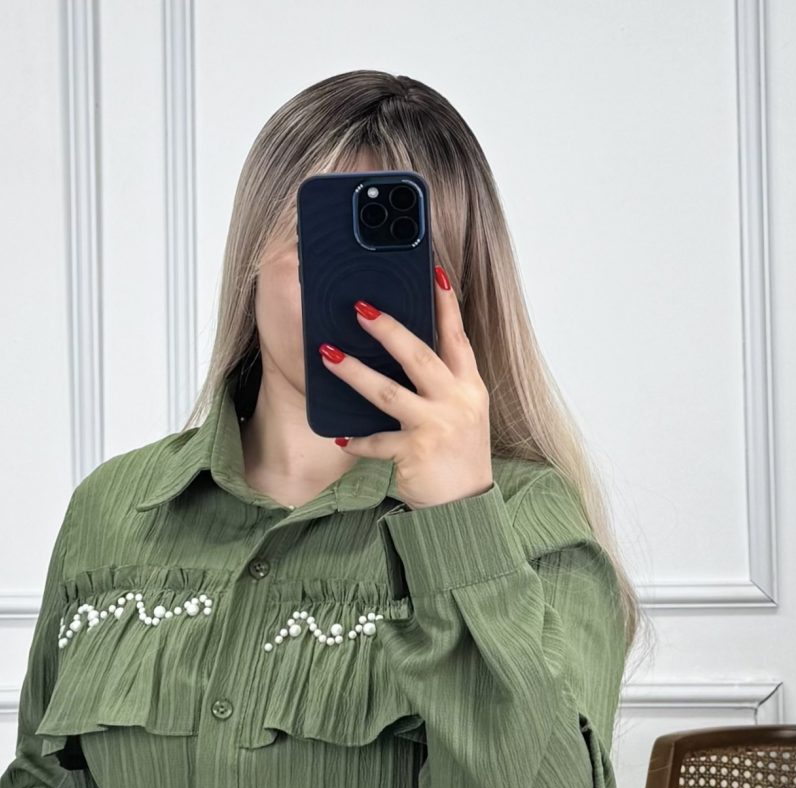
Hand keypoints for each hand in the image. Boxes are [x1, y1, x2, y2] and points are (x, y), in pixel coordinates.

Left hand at [323, 263, 491, 510]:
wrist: (465, 507)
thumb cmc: (457, 455)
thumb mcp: (463, 412)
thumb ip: (443, 381)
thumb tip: (407, 348)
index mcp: (468, 386)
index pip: (457, 336)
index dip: (446, 304)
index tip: (434, 271)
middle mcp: (456, 401)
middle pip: (419, 355)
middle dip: (387, 329)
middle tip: (358, 308)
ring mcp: (436, 427)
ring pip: (388, 393)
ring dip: (354, 372)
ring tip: (327, 354)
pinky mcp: (415, 453)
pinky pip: (377, 442)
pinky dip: (358, 440)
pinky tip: (340, 436)